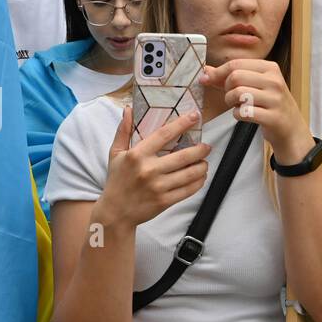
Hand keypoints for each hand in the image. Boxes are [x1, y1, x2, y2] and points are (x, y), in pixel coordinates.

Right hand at [95, 105, 210, 230]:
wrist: (115, 212)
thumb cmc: (116, 180)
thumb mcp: (115, 154)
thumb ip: (123, 131)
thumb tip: (128, 109)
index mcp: (137, 155)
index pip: (164, 134)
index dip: (182, 123)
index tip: (195, 116)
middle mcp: (149, 170)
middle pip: (184, 155)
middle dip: (200, 149)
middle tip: (206, 146)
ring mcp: (158, 187)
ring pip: (190, 173)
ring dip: (202, 166)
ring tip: (204, 162)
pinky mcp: (165, 201)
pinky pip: (188, 190)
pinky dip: (199, 182)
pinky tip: (200, 177)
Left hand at [200, 59, 311, 162]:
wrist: (290, 127)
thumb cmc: (268, 104)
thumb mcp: (254, 85)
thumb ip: (229, 77)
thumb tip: (205, 72)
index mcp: (270, 68)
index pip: (236, 64)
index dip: (218, 73)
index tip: (207, 80)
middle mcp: (274, 81)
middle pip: (235, 77)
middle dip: (226, 89)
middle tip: (232, 97)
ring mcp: (275, 99)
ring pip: (238, 94)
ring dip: (231, 102)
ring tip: (239, 106)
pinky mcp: (273, 117)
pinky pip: (243, 112)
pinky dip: (238, 115)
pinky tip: (245, 115)